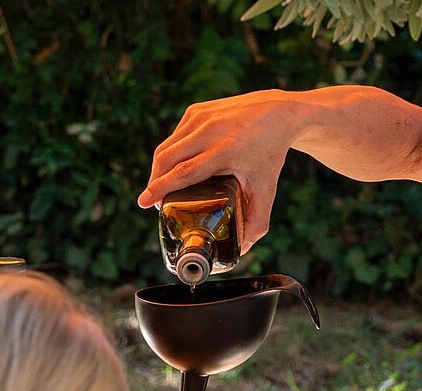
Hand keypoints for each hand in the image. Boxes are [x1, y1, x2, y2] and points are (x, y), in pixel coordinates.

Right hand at [139, 90, 304, 251]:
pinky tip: (176, 166)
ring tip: (163, 188)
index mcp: (225, 151)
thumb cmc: (270, 154)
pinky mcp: (196, 110)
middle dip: (155, 183)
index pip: (183, 172)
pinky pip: (175, 137)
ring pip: (167, 148)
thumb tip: (241, 249)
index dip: (160, 188)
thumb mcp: (267, 189)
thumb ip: (257, 222)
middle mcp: (210, 131)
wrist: (278, 113)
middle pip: (167, 160)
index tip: (143, 202)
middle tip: (155, 202)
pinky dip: (171, 154)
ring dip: (159, 169)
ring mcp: (201, 117)